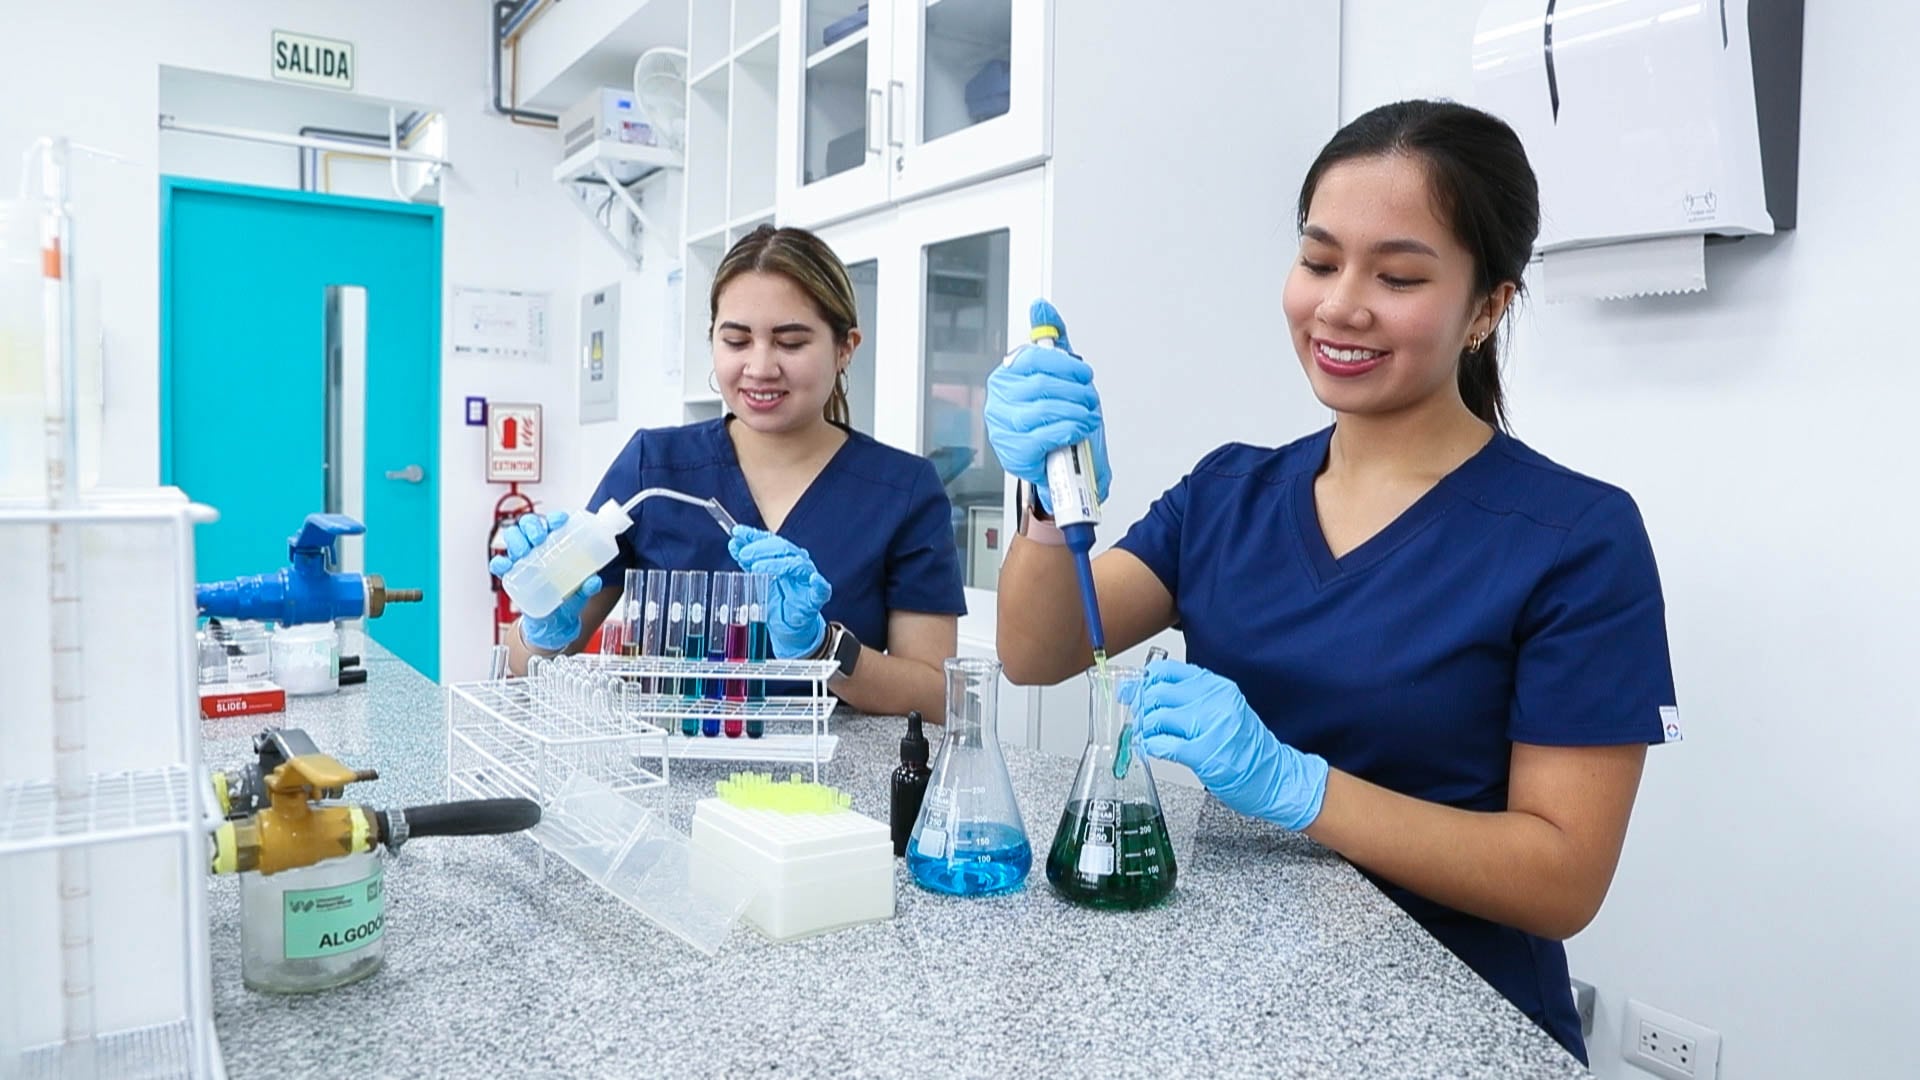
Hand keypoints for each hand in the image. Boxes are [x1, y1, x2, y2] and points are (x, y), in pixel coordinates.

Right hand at [488, 512, 603, 650]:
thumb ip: (588, 587)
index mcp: (556, 545)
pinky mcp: (511, 574)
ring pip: (513, 538)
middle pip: (529, 524)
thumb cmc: (566, 598)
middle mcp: (537, 547)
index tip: (560, 522)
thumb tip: (594, 581)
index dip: (554, 518)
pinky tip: (504, 565)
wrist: (552, 622)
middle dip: (532, 526)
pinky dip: (499, 562)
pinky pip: (500, 564)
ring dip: (516, 539)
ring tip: (523, 551)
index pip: (553, 523)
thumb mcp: (580, 592)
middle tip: (539, 538)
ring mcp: (523, 559)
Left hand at [728, 526, 831, 657]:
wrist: (788, 627)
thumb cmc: (776, 600)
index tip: (736, 533)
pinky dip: (818, 582)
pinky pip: (821, 588)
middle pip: (782, 548)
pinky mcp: (816, 597)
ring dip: (776, 564)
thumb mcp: (757, 579)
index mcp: (784, 556)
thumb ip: (748, 562)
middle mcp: (797, 562)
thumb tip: (734, 544)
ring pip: (797, 564)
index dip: (753, 535)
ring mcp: (808, 578)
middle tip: (743, 554)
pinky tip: (813, 579)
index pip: (769, 540)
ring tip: (756, 568)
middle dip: (761, 549)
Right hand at [983, 300, 1111, 513]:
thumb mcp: (1060, 377)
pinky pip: (1043, 435)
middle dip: (1075, 391)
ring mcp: (1002, 427)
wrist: (1064, 466)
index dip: (1064, 365)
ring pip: (1042, 410)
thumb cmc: (1059, 419)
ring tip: (1088, 415)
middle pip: (1040, 385)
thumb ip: (1052, 341)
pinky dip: (1067, 430)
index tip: (1084, 374)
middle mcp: (999, 400)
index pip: (1032, 359)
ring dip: (1074, 411)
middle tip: (1091, 398)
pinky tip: (1078, 429)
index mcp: (1007, 376)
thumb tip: (1040, 307)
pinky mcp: (1013, 453)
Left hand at [1133, 660, 1328, 830]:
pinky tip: (1153, 749)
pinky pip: (1163, 745)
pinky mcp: (1205, 753)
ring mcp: (1210, 726)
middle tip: (1144, 721)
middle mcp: (1215, 700)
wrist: (1274, 775)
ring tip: (1150, 737)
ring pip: (1156, 717)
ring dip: (1146, 730)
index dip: (1144, 682)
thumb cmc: (1244, 745)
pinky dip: (1151, 747)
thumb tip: (1136, 691)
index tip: (1135, 693)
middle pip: (1156, 693)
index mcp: (1216, 685)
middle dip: (1142, 709)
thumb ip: (1184, 697)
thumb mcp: (1219, 708)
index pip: (1166, 671)